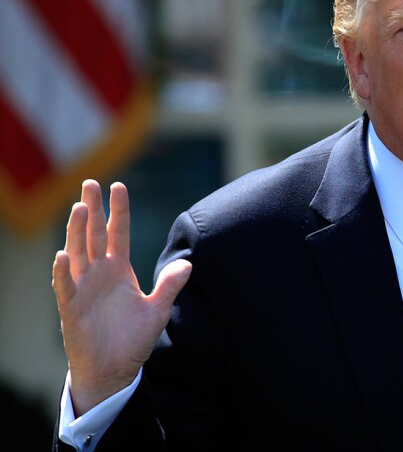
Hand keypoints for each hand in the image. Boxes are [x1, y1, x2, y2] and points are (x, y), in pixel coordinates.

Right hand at [52, 180, 191, 416]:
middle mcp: (99, 274)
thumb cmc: (133, 338)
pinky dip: (63, 271)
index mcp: (119, 270)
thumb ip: (170, 286)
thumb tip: (189, 264)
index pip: (118, 233)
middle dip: (93, 209)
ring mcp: (83, 288)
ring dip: (78, 231)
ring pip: (78, 253)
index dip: (118, 210)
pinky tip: (62, 255)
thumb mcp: (157, 309)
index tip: (118, 186)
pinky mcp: (71, 308)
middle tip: (90, 182)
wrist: (115, 369)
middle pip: (94, 234)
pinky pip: (65, 286)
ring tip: (81, 208)